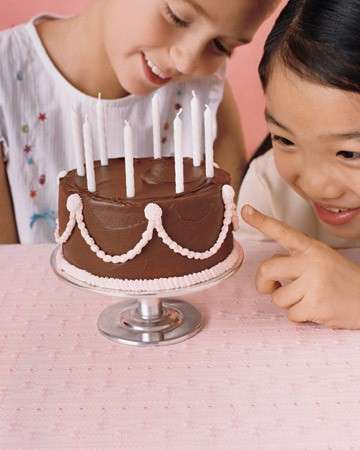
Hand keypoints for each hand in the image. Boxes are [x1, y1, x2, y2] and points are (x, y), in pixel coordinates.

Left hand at [241, 205, 359, 328]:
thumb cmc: (341, 280)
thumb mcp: (322, 258)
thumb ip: (296, 259)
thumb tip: (269, 271)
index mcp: (311, 248)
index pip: (282, 231)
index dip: (262, 221)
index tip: (246, 210)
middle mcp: (311, 262)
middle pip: (266, 269)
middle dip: (264, 283)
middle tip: (272, 287)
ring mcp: (313, 283)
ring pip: (277, 297)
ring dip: (287, 302)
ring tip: (307, 298)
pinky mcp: (315, 305)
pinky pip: (291, 314)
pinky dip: (299, 316)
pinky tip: (315, 309)